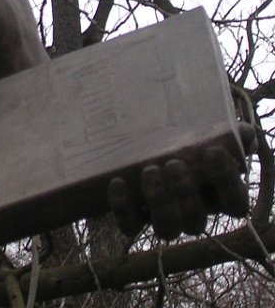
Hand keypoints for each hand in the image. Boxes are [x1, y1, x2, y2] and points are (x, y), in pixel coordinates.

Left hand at [108, 137, 251, 239]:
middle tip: (172, 163)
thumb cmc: (180, 138)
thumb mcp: (200, 132)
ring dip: (158, 202)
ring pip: (166, 229)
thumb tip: (245, 132)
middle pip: (195, 222)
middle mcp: (192, 213)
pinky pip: (130, 225)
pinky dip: (122, 207)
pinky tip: (117, 182)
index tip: (213, 150)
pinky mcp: (133, 218)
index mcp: (215, 196)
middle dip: (185, 195)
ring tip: (149, 170)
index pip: (234, 203)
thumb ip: (223, 133)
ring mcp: (162, 218)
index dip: (227, 181)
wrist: (139, 140)